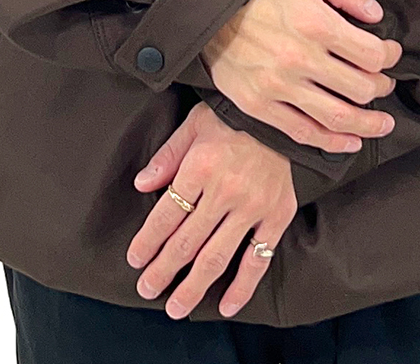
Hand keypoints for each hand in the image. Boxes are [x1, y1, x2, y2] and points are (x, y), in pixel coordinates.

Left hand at [126, 101, 295, 319]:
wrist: (284, 113)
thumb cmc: (233, 116)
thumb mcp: (194, 124)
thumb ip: (167, 156)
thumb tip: (141, 185)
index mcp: (200, 167)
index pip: (167, 215)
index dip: (148, 242)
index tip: (135, 260)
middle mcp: (226, 191)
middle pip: (187, 242)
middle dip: (163, 270)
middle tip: (147, 289)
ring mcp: (253, 207)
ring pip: (217, 257)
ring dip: (194, 286)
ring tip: (176, 307)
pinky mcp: (277, 215)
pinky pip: (258, 259)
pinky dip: (243, 286)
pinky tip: (227, 305)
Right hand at [200, 0, 401, 152]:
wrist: (206, 0)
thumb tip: (376, 15)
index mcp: (316, 23)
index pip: (372, 54)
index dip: (389, 56)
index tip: (390, 54)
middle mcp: (300, 59)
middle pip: (360, 88)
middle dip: (381, 87)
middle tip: (385, 84)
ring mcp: (279, 86)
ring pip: (338, 117)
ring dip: (368, 124)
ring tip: (382, 124)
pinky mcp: (259, 104)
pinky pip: (303, 132)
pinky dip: (332, 142)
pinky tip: (350, 142)